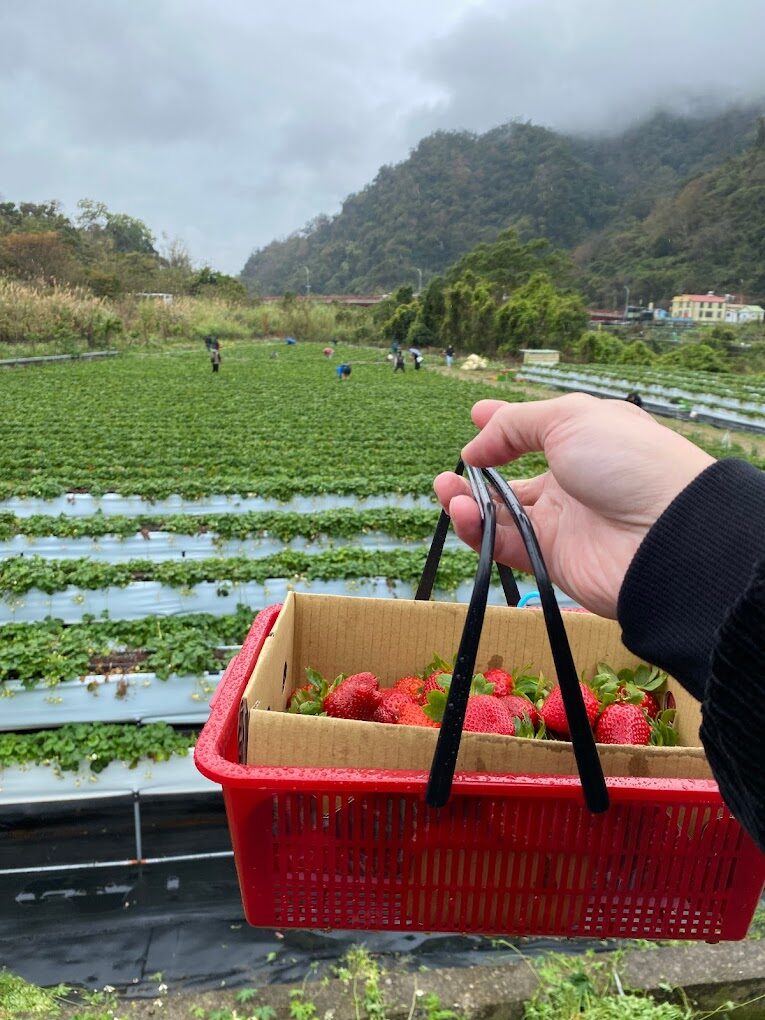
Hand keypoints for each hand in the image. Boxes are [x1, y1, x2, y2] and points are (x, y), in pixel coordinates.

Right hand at [434, 394, 714, 616]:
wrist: (664, 533)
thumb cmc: (625, 461)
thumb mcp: (569, 419)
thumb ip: (514, 425)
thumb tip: (474, 448)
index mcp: (585, 441)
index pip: (536, 432)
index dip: (505, 426)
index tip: (475, 415)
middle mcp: (572, 482)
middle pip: (512, 479)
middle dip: (477, 473)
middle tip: (450, 472)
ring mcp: (561, 523)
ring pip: (501, 514)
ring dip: (467, 502)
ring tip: (445, 489)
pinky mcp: (550, 560)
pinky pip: (503, 544)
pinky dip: (477, 529)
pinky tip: (460, 511)